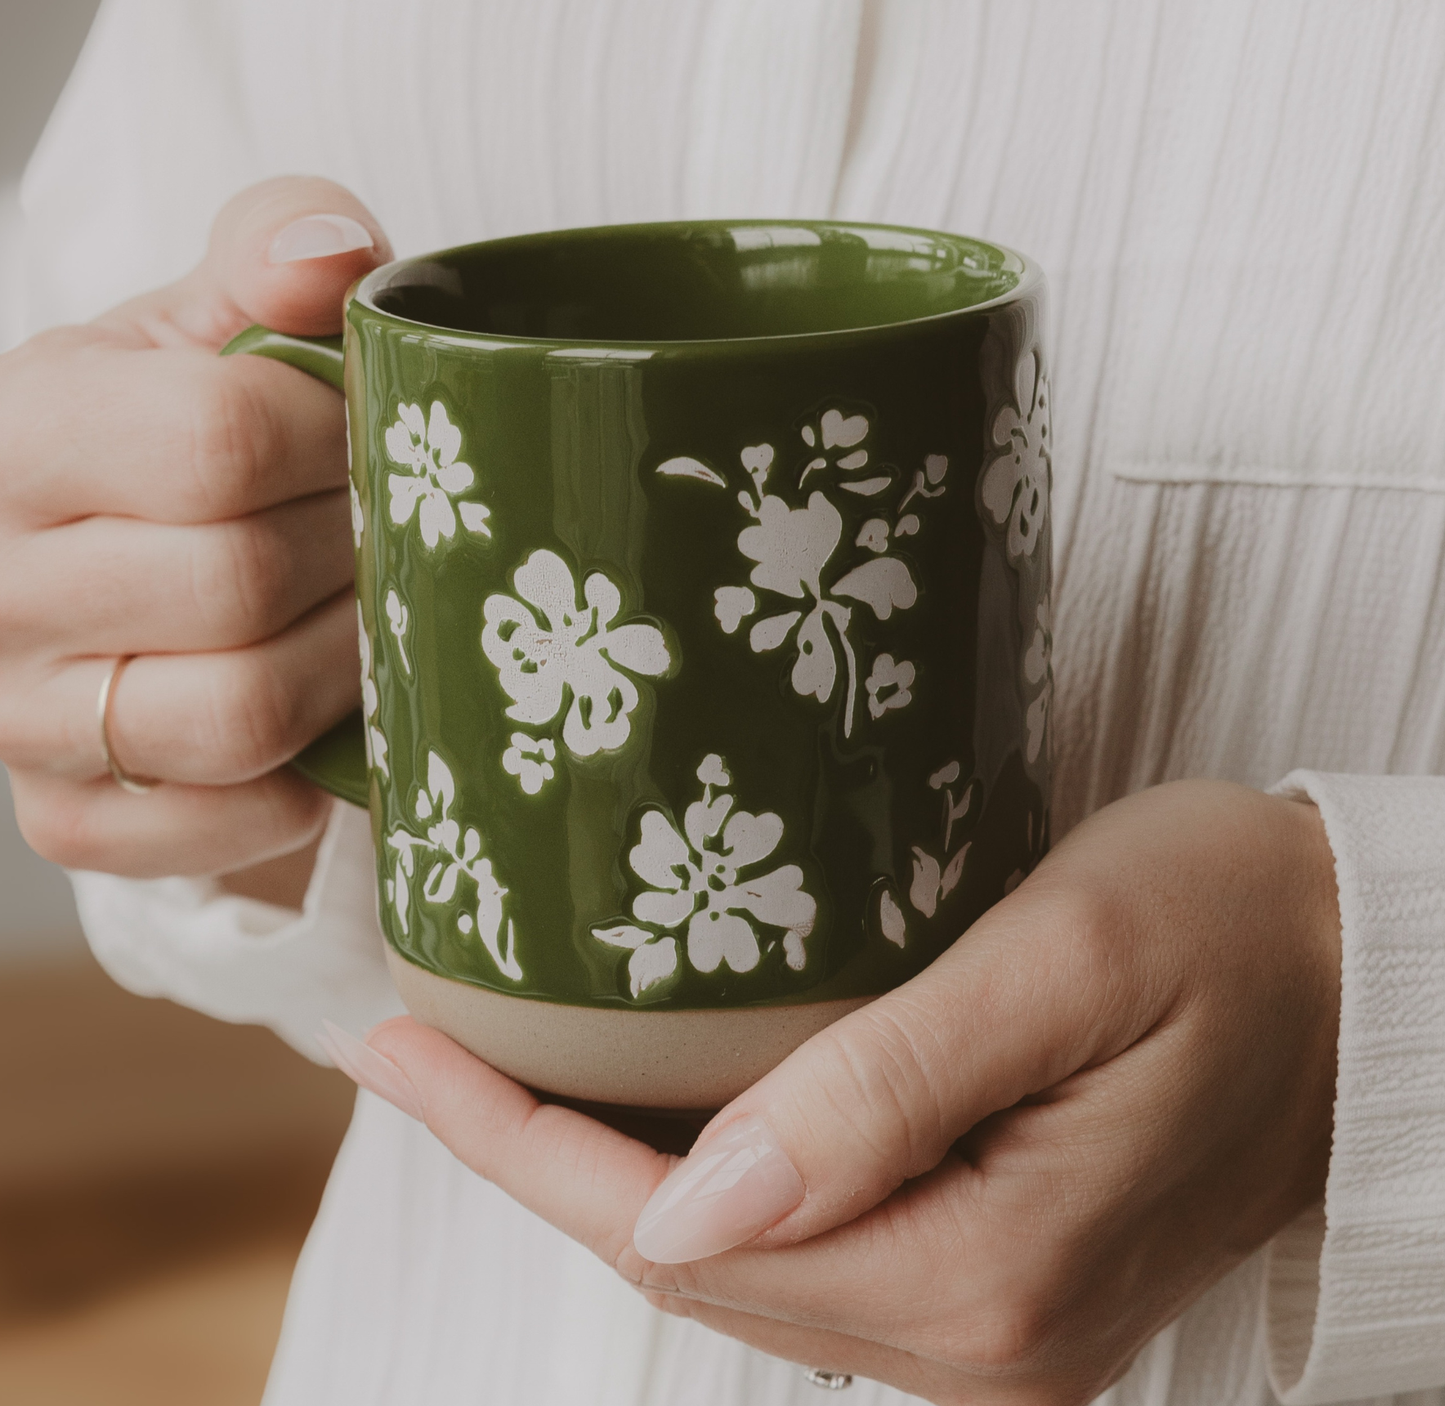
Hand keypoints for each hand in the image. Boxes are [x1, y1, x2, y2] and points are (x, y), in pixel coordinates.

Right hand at [0, 177, 390, 882]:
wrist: (131, 567)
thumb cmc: (189, 439)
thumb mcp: (221, 324)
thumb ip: (276, 252)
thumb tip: (327, 256)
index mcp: (26, 433)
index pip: (219, 440)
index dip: (337, 441)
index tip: (368, 440)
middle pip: (244, 583)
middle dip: (356, 558)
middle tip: (389, 538)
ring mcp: (24, 718)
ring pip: (241, 716)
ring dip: (346, 670)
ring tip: (370, 622)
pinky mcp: (74, 816)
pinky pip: (220, 825)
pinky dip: (300, 786)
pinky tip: (320, 726)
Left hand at [361, 779, 1340, 1404]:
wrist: (1359, 971)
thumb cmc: (1228, 927)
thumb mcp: (1061, 966)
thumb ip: (885, 1093)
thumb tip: (684, 1209)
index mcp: (981, 1276)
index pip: (677, 1228)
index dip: (516, 1143)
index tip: (401, 1050)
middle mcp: (979, 1340)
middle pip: (688, 1258)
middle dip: (532, 1156)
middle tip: (419, 1041)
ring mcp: (990, 1324)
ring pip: (736, 1260)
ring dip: (603, 1168)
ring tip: (496, 1066)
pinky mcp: (994, 1272)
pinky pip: (803, 1242)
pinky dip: (700, 1176)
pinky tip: (642, 1104)